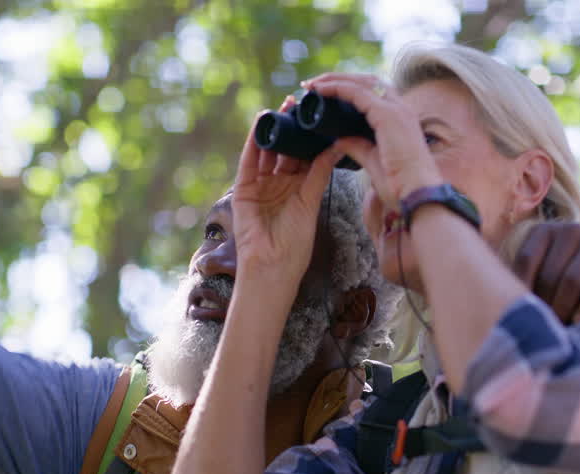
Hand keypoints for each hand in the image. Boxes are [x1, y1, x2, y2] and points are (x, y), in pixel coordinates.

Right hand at [231, 97, 340, 291]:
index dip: (310, 135)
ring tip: (286, 105)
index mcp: (297, 188)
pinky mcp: (244, 188)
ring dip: (274, 128)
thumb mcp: (310, 201)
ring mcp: (260, 185)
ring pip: (267, 150)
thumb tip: (335, 146)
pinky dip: (254, 141)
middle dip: (292, 127)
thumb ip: (319, 173)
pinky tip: (262, 122)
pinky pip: (249, 160)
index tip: (319, 115)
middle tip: (302, 102)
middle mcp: (278, 183)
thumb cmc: (295, 244)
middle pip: (285, 148)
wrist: (273, 266)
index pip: (303, 155)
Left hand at [300, 73, 441, 207]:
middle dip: (339, 78)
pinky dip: (337, 88)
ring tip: (312, 84)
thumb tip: (338, 141)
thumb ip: (357, 147)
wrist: (417, 195)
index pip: (373, 92)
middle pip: (367, 81)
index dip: (348, 88)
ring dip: (335, 79)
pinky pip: (356, 93)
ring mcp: (396, 109)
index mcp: (399, 118)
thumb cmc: (400, 185)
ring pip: (361, 82)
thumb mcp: (372, 161)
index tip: (324, 93)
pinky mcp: (388, 115)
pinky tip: (321, 90)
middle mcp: (400, 108)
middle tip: (314, 85)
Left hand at [512, 223, 579, 322]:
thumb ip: (527, 276)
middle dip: (544, 306)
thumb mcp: (548, 260)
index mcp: (546, 231)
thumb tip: (501, 307)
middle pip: (549, 277)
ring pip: (572, 283)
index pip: (526, 261)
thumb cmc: (570, 265)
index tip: (521, 312)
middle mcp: (571, 231)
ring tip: (558, 328)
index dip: (521, 290)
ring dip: (563, 310)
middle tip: (542, 326)